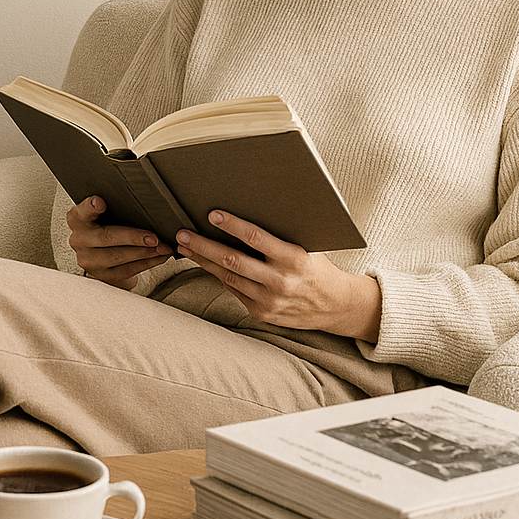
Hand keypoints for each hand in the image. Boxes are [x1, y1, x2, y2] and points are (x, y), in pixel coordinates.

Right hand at [66, 196, 173, 289]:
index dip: (90, 206)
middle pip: (105, 237)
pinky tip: (158, 257)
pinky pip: (126, 271)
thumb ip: (115, 204)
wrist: (100, 250)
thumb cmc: (106, 223)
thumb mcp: (106, 211)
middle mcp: (79, 240)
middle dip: (133, 238)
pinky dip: (145, 264)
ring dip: (144, 253)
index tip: (100, 202)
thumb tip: (144, 197)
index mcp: (78, 218)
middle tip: (154, 238)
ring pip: (118, 257)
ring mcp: (88, 260)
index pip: (82, 210)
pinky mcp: (101, 275)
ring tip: (162, 248)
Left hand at [176, 209, 381, 338]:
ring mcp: (269, 300)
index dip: (232, 226)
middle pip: (232, 261)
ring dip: (203, 261)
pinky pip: (234, 291)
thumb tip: (254, 205)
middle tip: (182, 234)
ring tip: (185, 247)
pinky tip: (205, 264)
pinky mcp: (262, 313)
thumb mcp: (308, 245)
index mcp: (293, 258)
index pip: (256, 238)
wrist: (335, 306)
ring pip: (228, 278)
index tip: (212, 214)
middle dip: (204, 246)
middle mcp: (279, 281)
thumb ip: (282, 234)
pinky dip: (218, 276)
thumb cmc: (318, 266)